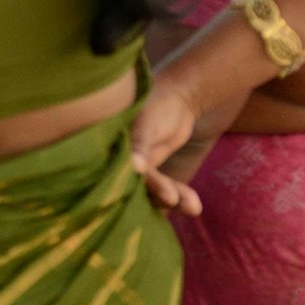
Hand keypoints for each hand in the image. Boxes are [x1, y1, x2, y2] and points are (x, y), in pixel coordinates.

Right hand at [129, 63, 238, 216]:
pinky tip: (193, 206)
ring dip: (172, 200)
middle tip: (173, 197)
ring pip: (151, 193)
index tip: (156, 195)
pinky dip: (179, 197)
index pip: (114, 175)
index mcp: (110, 150)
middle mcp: (120, 163)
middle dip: (156, 196)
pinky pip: (165, 190)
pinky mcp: (155, 174)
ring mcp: (138, 170)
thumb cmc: (157, 104)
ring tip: (193, 205)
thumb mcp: (147, 123)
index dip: (130, 188)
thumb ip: (140, 145)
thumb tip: (135, 168)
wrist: (181, 98)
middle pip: (134, 189)